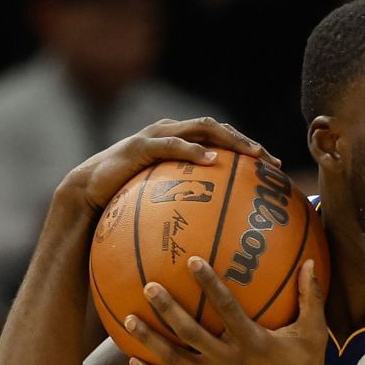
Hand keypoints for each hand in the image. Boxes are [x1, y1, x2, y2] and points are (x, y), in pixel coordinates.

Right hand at [60, 117, 275, 214]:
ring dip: (230, 140)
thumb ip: (192, 208)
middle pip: (218, 129)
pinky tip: (213, 160)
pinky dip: (194, 150)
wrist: (88, 191)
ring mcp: (156, 135)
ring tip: (253, 154)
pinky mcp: (140, 145)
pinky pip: (172, 145)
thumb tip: (226, 236)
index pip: (222, 140)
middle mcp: (172, 133)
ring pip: (201, 129)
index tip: (276, 170)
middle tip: (270, 162)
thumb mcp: (165, 204)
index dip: (250, 150)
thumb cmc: (127, 200)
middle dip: (246, 142)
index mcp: (181, 143)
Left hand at [123, 258, 330, 364]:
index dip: (209, 284)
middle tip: (148, 287)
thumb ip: (310, 297)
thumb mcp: (314, 333)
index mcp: (253, 343)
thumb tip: (311, 261)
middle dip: (167, 309)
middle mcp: (229, 361)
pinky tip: (134, 360)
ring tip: (127, 318)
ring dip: (149, 339)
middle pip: (190, 333)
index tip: (193, 261)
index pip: (227, 308)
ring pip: (173, 360)